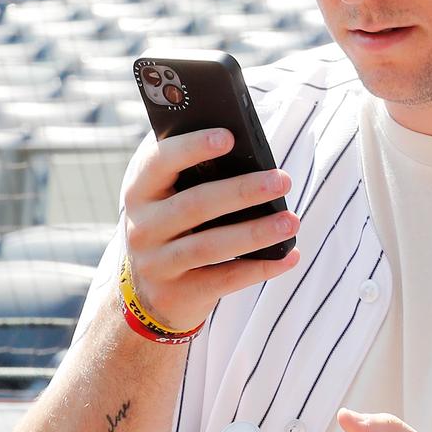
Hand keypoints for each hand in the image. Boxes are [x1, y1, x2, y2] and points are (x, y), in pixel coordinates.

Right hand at [121, 130, 301, 333]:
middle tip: (282, 180)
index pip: (160, 162)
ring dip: (256, 233)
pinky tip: (289, 256)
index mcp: (139, 190)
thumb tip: (243, 142)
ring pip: (211, 246)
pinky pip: (225, 280)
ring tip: (292, 221)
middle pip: (195, 204)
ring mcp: (157, 264)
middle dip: (242, 191)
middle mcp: (142, 227)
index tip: (228, 136)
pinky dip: (261, 268)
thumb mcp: (166, 196)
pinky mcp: (177, 295)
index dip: (192, 147)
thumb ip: (189, 170)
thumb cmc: (171, 226)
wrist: (146, 293)